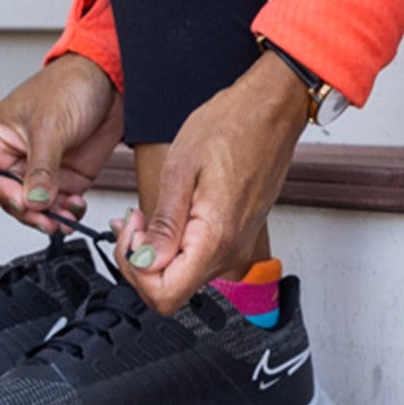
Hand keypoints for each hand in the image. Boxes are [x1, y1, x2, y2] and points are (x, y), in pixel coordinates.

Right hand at [0, 54, 123, 234]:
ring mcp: (37, 173)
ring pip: (33, 212)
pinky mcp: (63, 180)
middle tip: (47, 216)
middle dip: (28, 213)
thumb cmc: (68, 86)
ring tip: (65, 216)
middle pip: (7, 204)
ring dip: (49, 218)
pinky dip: (67, 213)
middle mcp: (10, 161)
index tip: (22, 199)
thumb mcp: (49, 126)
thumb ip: (41, 168)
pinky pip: (58, 208)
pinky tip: (76, 205)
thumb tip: (33, 203)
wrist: (109, 81)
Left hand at [119, 53, 312, 314]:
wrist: (271, 110)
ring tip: (144, 216)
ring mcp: (237, 247)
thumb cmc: (231, 126)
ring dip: (156, 253)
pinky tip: (165, 218)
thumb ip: (163, 224)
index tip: (132, 234)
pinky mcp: (237, 238)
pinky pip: (199, 259)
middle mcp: (230, 252)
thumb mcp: (181, 168)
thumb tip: (146, 262)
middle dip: (140, 261)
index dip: (135, 269)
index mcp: (215, 238)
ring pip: (183, 276)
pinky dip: (175, 245)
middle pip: (171, 289)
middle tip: (133, 220)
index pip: (164, 294)